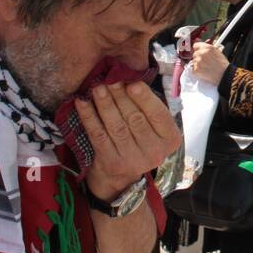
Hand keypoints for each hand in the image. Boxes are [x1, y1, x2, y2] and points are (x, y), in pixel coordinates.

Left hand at [74, 82, 181, 201]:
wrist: (121, 176)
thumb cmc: (140, 139)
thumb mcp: (154, 126)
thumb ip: (149, 106)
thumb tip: (131, 76)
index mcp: (170, 139)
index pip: (158, 115)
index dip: (145, 99)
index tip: (132, 83)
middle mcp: (154, 152)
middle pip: (135, 119)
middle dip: (121, 96)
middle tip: (110, 78)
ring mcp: (132, 160)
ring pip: (116, 126)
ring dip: (105, 104)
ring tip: (97, 86)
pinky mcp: (110, 162)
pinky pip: (98, 135)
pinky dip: (89, 117)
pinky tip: (82, 102)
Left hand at [190, 41, 228, 84]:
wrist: (224, 75)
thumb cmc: (222, 64)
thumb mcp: (217, 52)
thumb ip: (208, 49)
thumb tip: (201, 47)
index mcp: (207, 47)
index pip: (195, 45)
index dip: (198, 49)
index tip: (199, 52)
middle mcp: (201, 53)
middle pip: (194, 54)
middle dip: (198, 58)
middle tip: (205, 62)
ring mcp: (197, 62)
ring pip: (194, 62)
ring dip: (198, 64)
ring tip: (206, 68)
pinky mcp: (195, 70)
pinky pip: (193, 69)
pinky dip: (197, 71)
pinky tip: (204, 72)